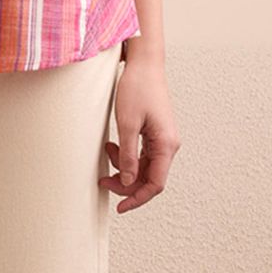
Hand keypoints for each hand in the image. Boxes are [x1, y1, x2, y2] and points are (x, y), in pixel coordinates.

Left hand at [101, 51, 178, 213]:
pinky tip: (112, 146)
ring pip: (144, 166)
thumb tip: (128, 182)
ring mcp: (163, 139)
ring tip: (107, 151)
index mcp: (166, 145)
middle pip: (149, 177)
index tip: (119, 207)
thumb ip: (128, 156)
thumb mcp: (127, 124)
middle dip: (126, 183)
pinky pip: (142, 154)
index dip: (137, 199)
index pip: (155, 183)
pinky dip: (126, 154)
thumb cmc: (137, 88)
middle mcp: (169, 144)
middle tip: (103, 180)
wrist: (144, 64)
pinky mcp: (155, 133)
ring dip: (124, 166)